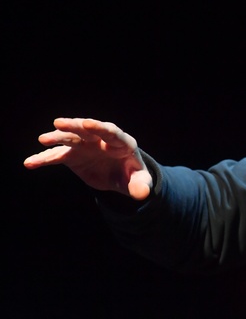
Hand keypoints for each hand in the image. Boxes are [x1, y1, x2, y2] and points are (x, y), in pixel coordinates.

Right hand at [24, 118, 151, 199]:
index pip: (111, 132)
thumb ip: (141, 186)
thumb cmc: (133, 175)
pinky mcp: (73, 156)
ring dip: (57, 138)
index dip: (100, 128)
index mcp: (122, 143)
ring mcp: (86, 146)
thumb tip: (142, 195)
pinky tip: (30, 163)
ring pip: (70, 139)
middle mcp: (101, 140)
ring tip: (43, 139)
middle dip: (74, 126)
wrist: (120, 175)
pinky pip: (57, 156)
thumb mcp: (139, 181)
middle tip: (58, 123)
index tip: (87, 123)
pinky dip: (44, 159)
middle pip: (87, 131)